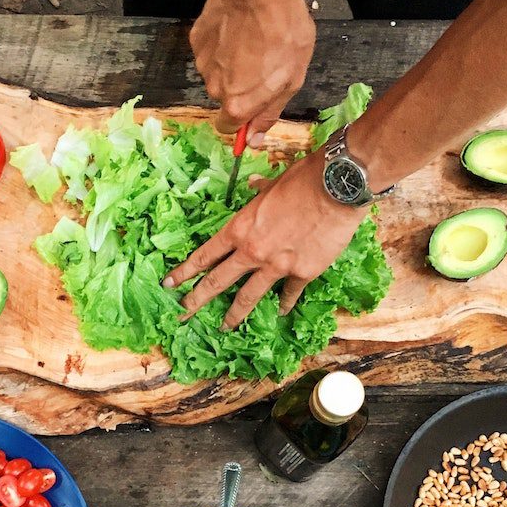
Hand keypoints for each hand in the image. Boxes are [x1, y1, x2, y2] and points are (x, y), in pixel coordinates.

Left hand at [163, 151, 365, 328]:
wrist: (337, 187)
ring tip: (224, 326)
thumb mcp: (273, 183)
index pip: (205, 255)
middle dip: (197, 300)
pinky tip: (279, 311)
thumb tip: (252, 186)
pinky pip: (289, 294)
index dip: (185, 271)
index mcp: (240, 228)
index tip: (170, 284)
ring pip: (248, 296)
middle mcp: (252, 251)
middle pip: (218, 282)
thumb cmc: (303, 179)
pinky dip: (284, 303)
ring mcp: (276, 266)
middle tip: (183, 313)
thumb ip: (259, 192)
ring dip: (234, 314)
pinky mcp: (302, 273)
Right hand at [189, 0, 313, 143]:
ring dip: (231, 63)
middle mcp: (214, 88)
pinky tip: (238, 28)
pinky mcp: (196, 39)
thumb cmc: (284, 34)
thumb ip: (269, 113)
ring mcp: (202, 63)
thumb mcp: (291, 81)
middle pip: (224, 97)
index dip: (242, 118)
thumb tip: (254, 140)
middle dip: (240, 86)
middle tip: (261, 63)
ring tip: (251, 41)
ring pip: (216, 72)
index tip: (253, 104)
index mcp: (237, 104)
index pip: (228, 127)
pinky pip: (209, 50)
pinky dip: (221, 43)